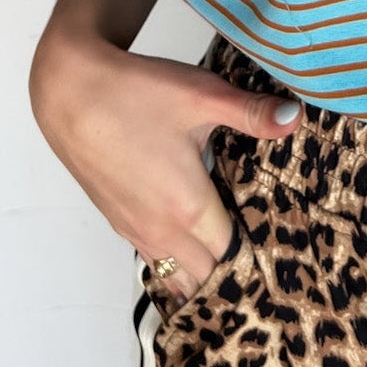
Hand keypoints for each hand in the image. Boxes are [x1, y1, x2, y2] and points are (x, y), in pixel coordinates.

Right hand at [28, 31, 300, 311]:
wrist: (70, 91)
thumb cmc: (136, 93)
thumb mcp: (202, 96)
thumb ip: (252, 113)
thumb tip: (297, 119)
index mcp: (188, 207)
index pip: (232, 256)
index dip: (258, 258)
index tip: (282, 255)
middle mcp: (160, 229)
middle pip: (205, 274)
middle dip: (233, 273)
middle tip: (263, 262)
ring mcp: (134, 228)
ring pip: (175, 273)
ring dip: (201, 272)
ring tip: (230, 261)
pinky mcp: (116, 219)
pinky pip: (153, 258)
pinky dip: (174, 262)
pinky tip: (188, 242)